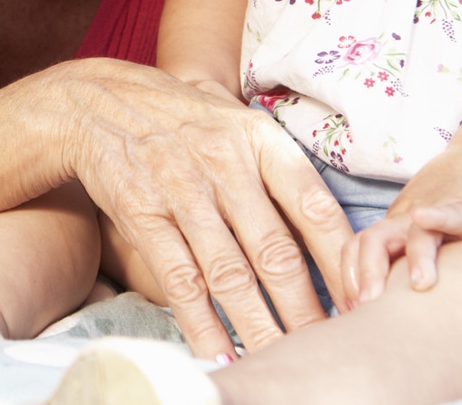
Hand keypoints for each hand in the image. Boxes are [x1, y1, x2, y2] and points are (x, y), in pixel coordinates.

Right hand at [55, 59, 351, 359]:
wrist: (99, 101)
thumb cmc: (185, 120)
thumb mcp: (238, 124)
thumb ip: (279, 173)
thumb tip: (333, 236)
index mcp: (259, 139)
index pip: (314, 205)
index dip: (341, 259)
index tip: (362, 301)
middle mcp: (225, 163)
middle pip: (275, 251)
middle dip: (304, 310)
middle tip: (326, 348)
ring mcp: (182, 190)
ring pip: (230, 274)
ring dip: (258, 326)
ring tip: (281, 360)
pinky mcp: (142, 214)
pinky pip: (179, 280)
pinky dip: (201, 324)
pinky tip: (220, 354)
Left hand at [340, 148, 461, 308]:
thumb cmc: (444, 220)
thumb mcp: (416, 248)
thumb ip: (398, 275)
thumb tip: (378, 322)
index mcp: (389, 236)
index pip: (355, 252)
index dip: (348, 279)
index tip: (350, 313)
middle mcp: (405, 224)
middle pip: (373, 241)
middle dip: (368, 275)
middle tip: (368, 308)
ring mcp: (435, 214)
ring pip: (415, 232)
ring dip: (416, 257)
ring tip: (420, 285)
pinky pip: (451, 213)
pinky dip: (438, 215)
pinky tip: (425, 216)